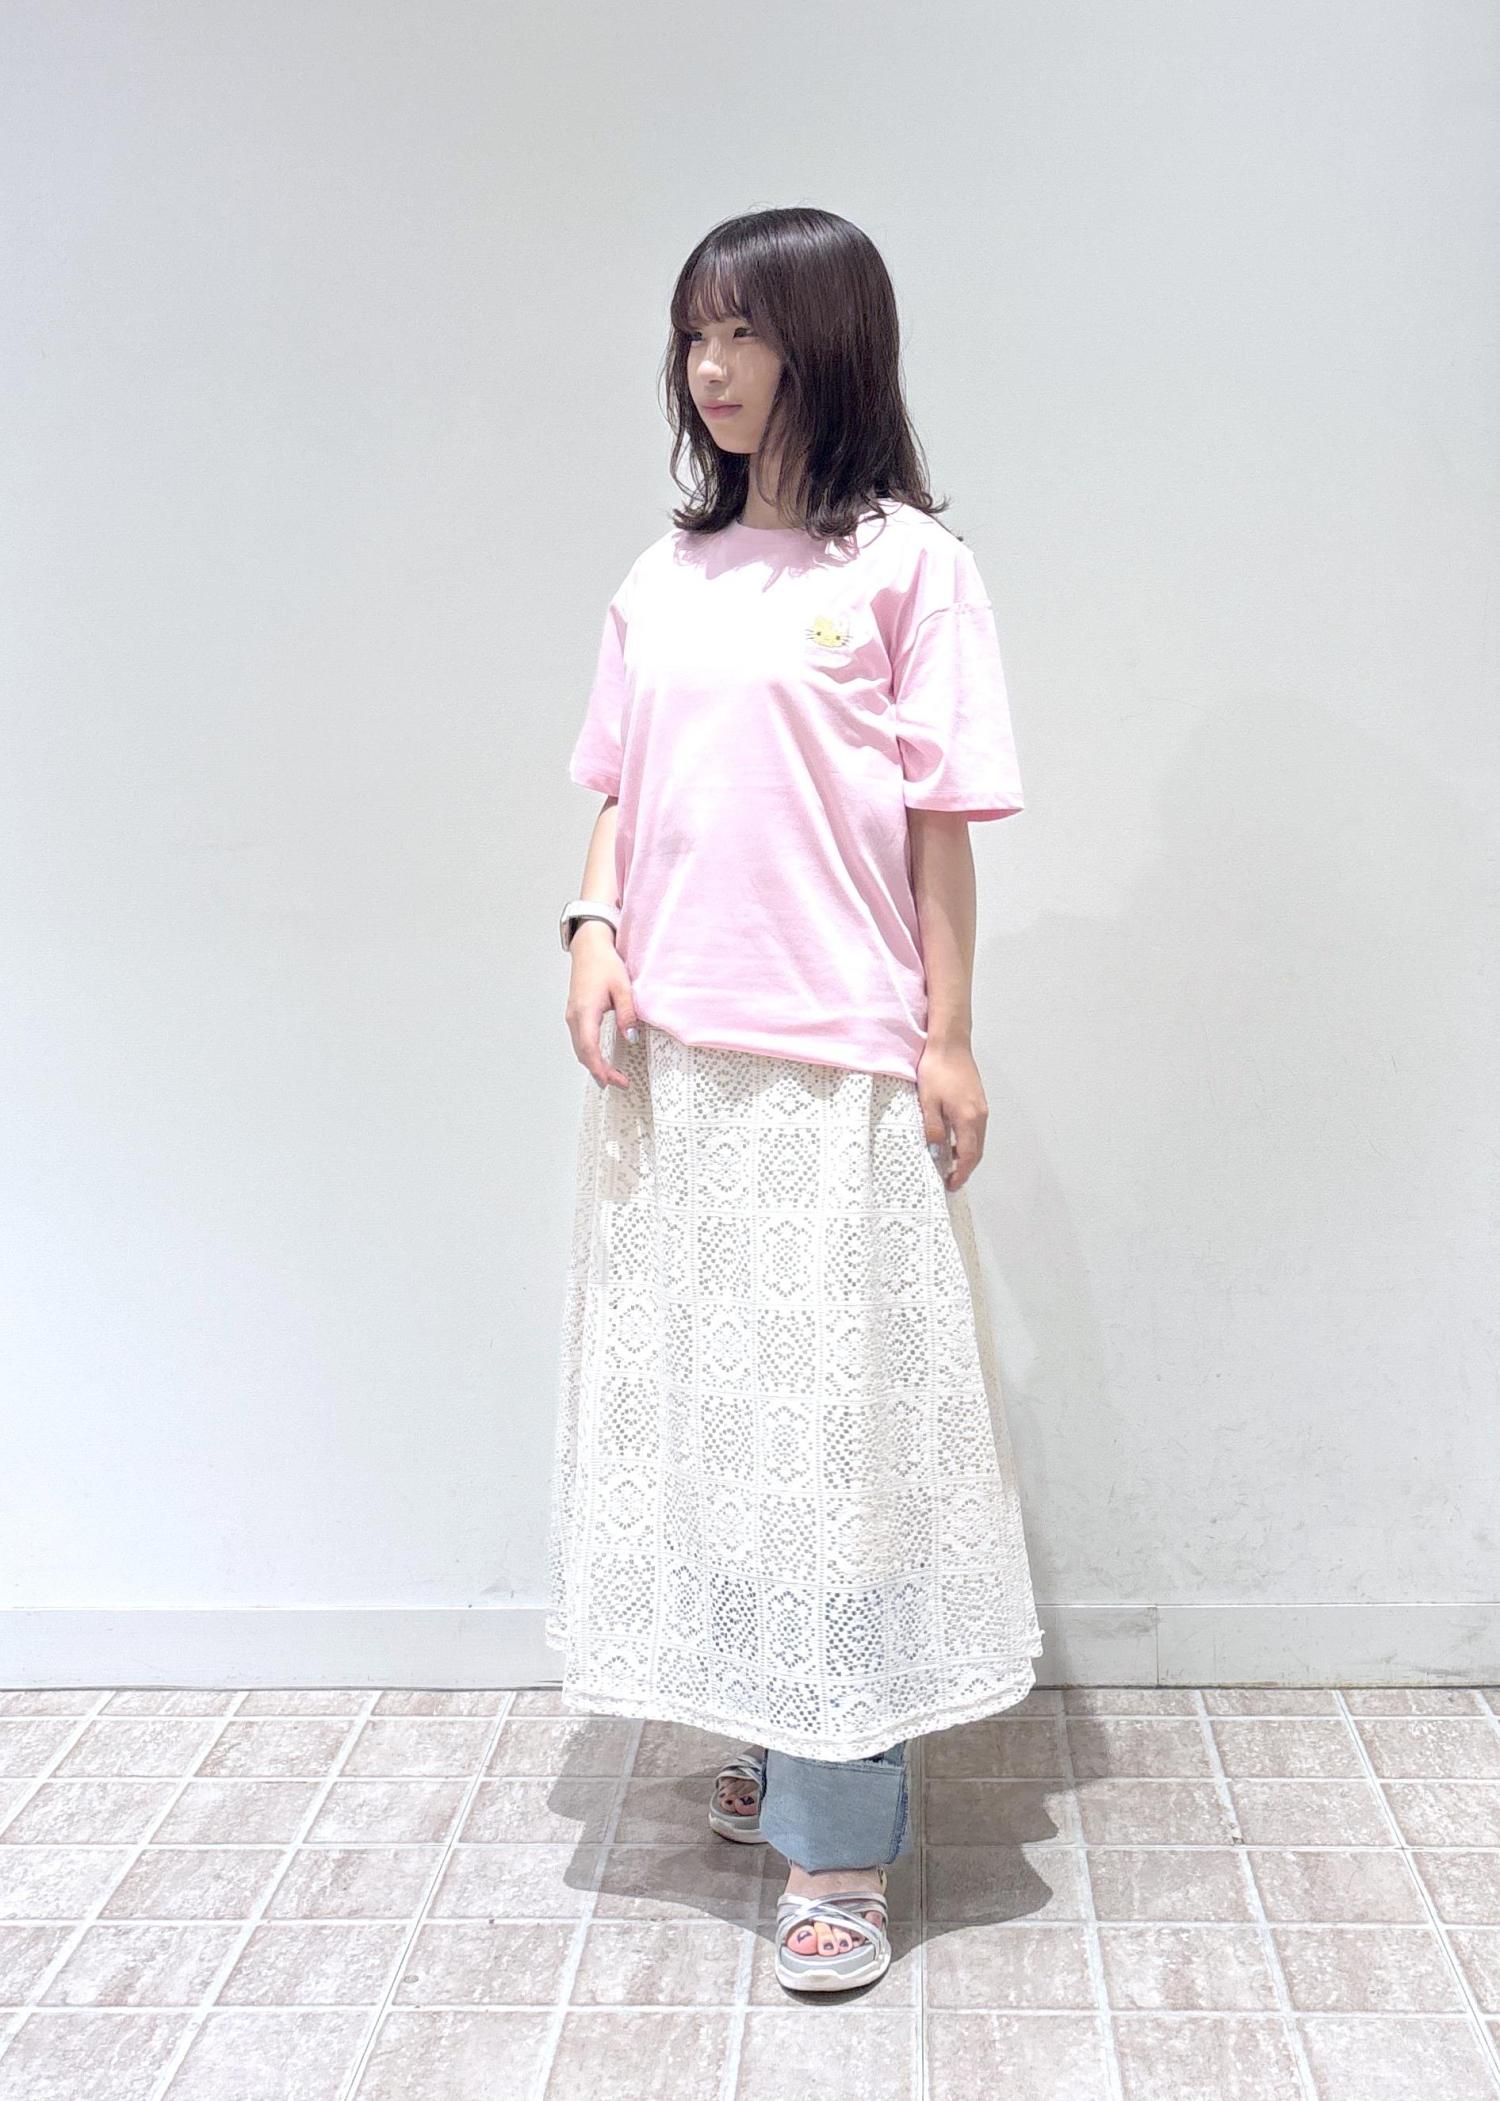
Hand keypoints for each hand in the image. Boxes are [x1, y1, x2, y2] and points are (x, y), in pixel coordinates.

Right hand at [564, 921, 637, 1088]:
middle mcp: (574, 1017)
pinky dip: (589, 1054)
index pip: (590, 1049)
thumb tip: (631, 1038)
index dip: (601, 1068)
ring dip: (594, 1064)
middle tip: (619, 1083)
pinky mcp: (575, 1014)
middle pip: (583, 1053)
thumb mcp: (623, 988)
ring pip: (580, 1048)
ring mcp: (572, 1016)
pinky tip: (600, 1059)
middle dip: (600, 1072)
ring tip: (611, 1076)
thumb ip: (627, 1014)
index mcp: (585, 1012)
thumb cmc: (604, 964)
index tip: (615, 1081)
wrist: (589, 947)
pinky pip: (580, 1040)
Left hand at [915, 1036, 987, 1192]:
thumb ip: (933, 1129)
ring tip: (950, 1163)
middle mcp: (980, 1115)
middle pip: (977, 1151)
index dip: (961, 1173)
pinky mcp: (978, 1100)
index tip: (952, 1183)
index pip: (968, 1155)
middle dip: (965, 1168)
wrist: (950, 1043)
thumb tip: (936, 1150)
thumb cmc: (938, 1068)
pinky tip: (952, 1140)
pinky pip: (976, 1128)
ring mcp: (981, 1107)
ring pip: (978, 1140)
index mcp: (969, 1118)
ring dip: (967, 1154)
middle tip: (952, 1179)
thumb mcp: (928, 1102)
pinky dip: (967, 1140)